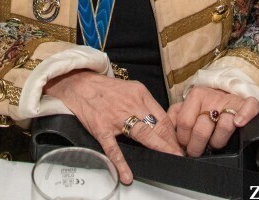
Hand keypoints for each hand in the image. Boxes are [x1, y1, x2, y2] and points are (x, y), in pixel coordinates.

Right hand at [44, 71, 182, 184]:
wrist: (79, 84)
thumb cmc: (105, 89)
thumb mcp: (130, 88)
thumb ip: (145, 104)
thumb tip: (161, 124)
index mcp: (139, 94)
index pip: (163, 117)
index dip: (173, 133)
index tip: (180, 144)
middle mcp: (130, 104)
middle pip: (157, 127)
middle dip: (171, 143)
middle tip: (179, 155)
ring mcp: (115, 117)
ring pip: (143, 135)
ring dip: (158, 149)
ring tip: (168, 160)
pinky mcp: (101, 128)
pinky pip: (113, 148)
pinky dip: (121, 162)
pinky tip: (127, 174)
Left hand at [168, 86, 258, 156]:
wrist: (226, 95)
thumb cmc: (203, 106)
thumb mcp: (186, 107)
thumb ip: (174, 117)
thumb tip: (167, 133)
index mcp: (195, 95)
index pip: (184, 122)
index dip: (183, 138)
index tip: (183, 145)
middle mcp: (212, 96)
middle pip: (202, 129)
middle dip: (197, 146)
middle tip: (196, 152)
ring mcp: (229, 100)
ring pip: (224, 126)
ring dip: (218, 142)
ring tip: (213, 144)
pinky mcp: (245, 104)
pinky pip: (248, 108)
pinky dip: (244, 116)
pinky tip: (238, 123)